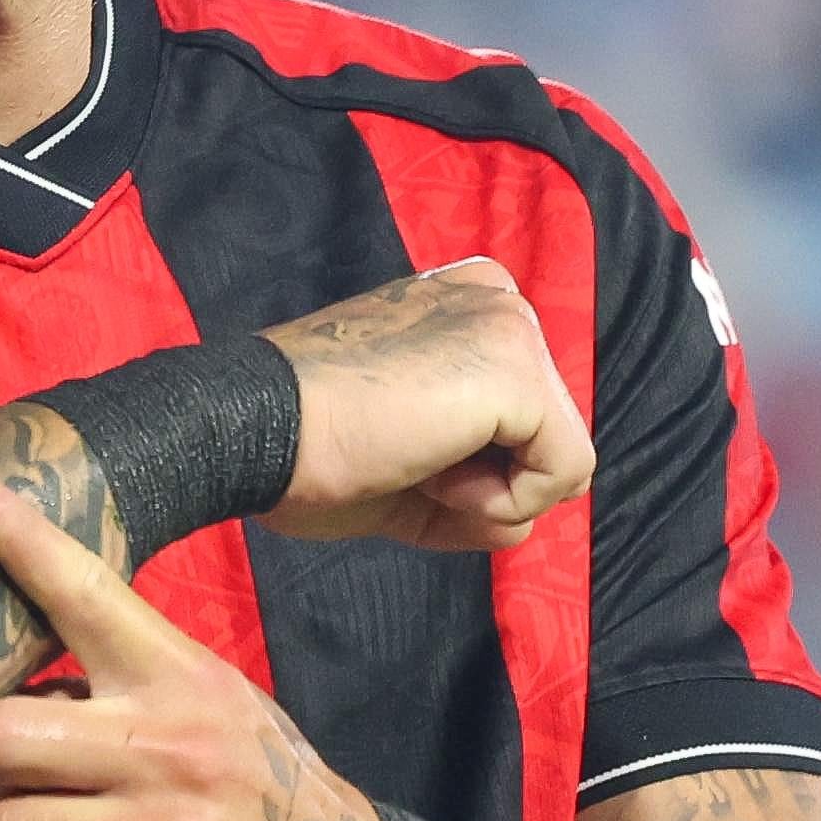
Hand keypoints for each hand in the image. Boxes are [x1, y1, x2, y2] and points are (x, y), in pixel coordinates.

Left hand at [0, 472, 390, 820]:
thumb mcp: (219, 709)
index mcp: (182, 680)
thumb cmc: (266, 799)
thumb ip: (132, 686)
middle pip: (1, 734)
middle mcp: (174, 747)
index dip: (19, 541)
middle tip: (38, 786)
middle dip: (1, 770)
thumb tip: (18, 678)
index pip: (89, 594)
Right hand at [262, 258, 595, 550]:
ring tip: (412, 462)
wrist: (256, 427)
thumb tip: (518, 522)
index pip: (517, 415)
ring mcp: (511, 329)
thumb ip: (471, 481)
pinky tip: (429, 471)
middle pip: (544, 437)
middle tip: (399, 460)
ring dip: (486, 495)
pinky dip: (498, 504)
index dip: (467, 466)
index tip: (393, 450)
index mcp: (464, 305)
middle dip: (482, 482)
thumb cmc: (308, 447)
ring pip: (559, 460)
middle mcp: (497, 299)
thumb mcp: (406, 466)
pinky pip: (564, 473)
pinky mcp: (519, 374)